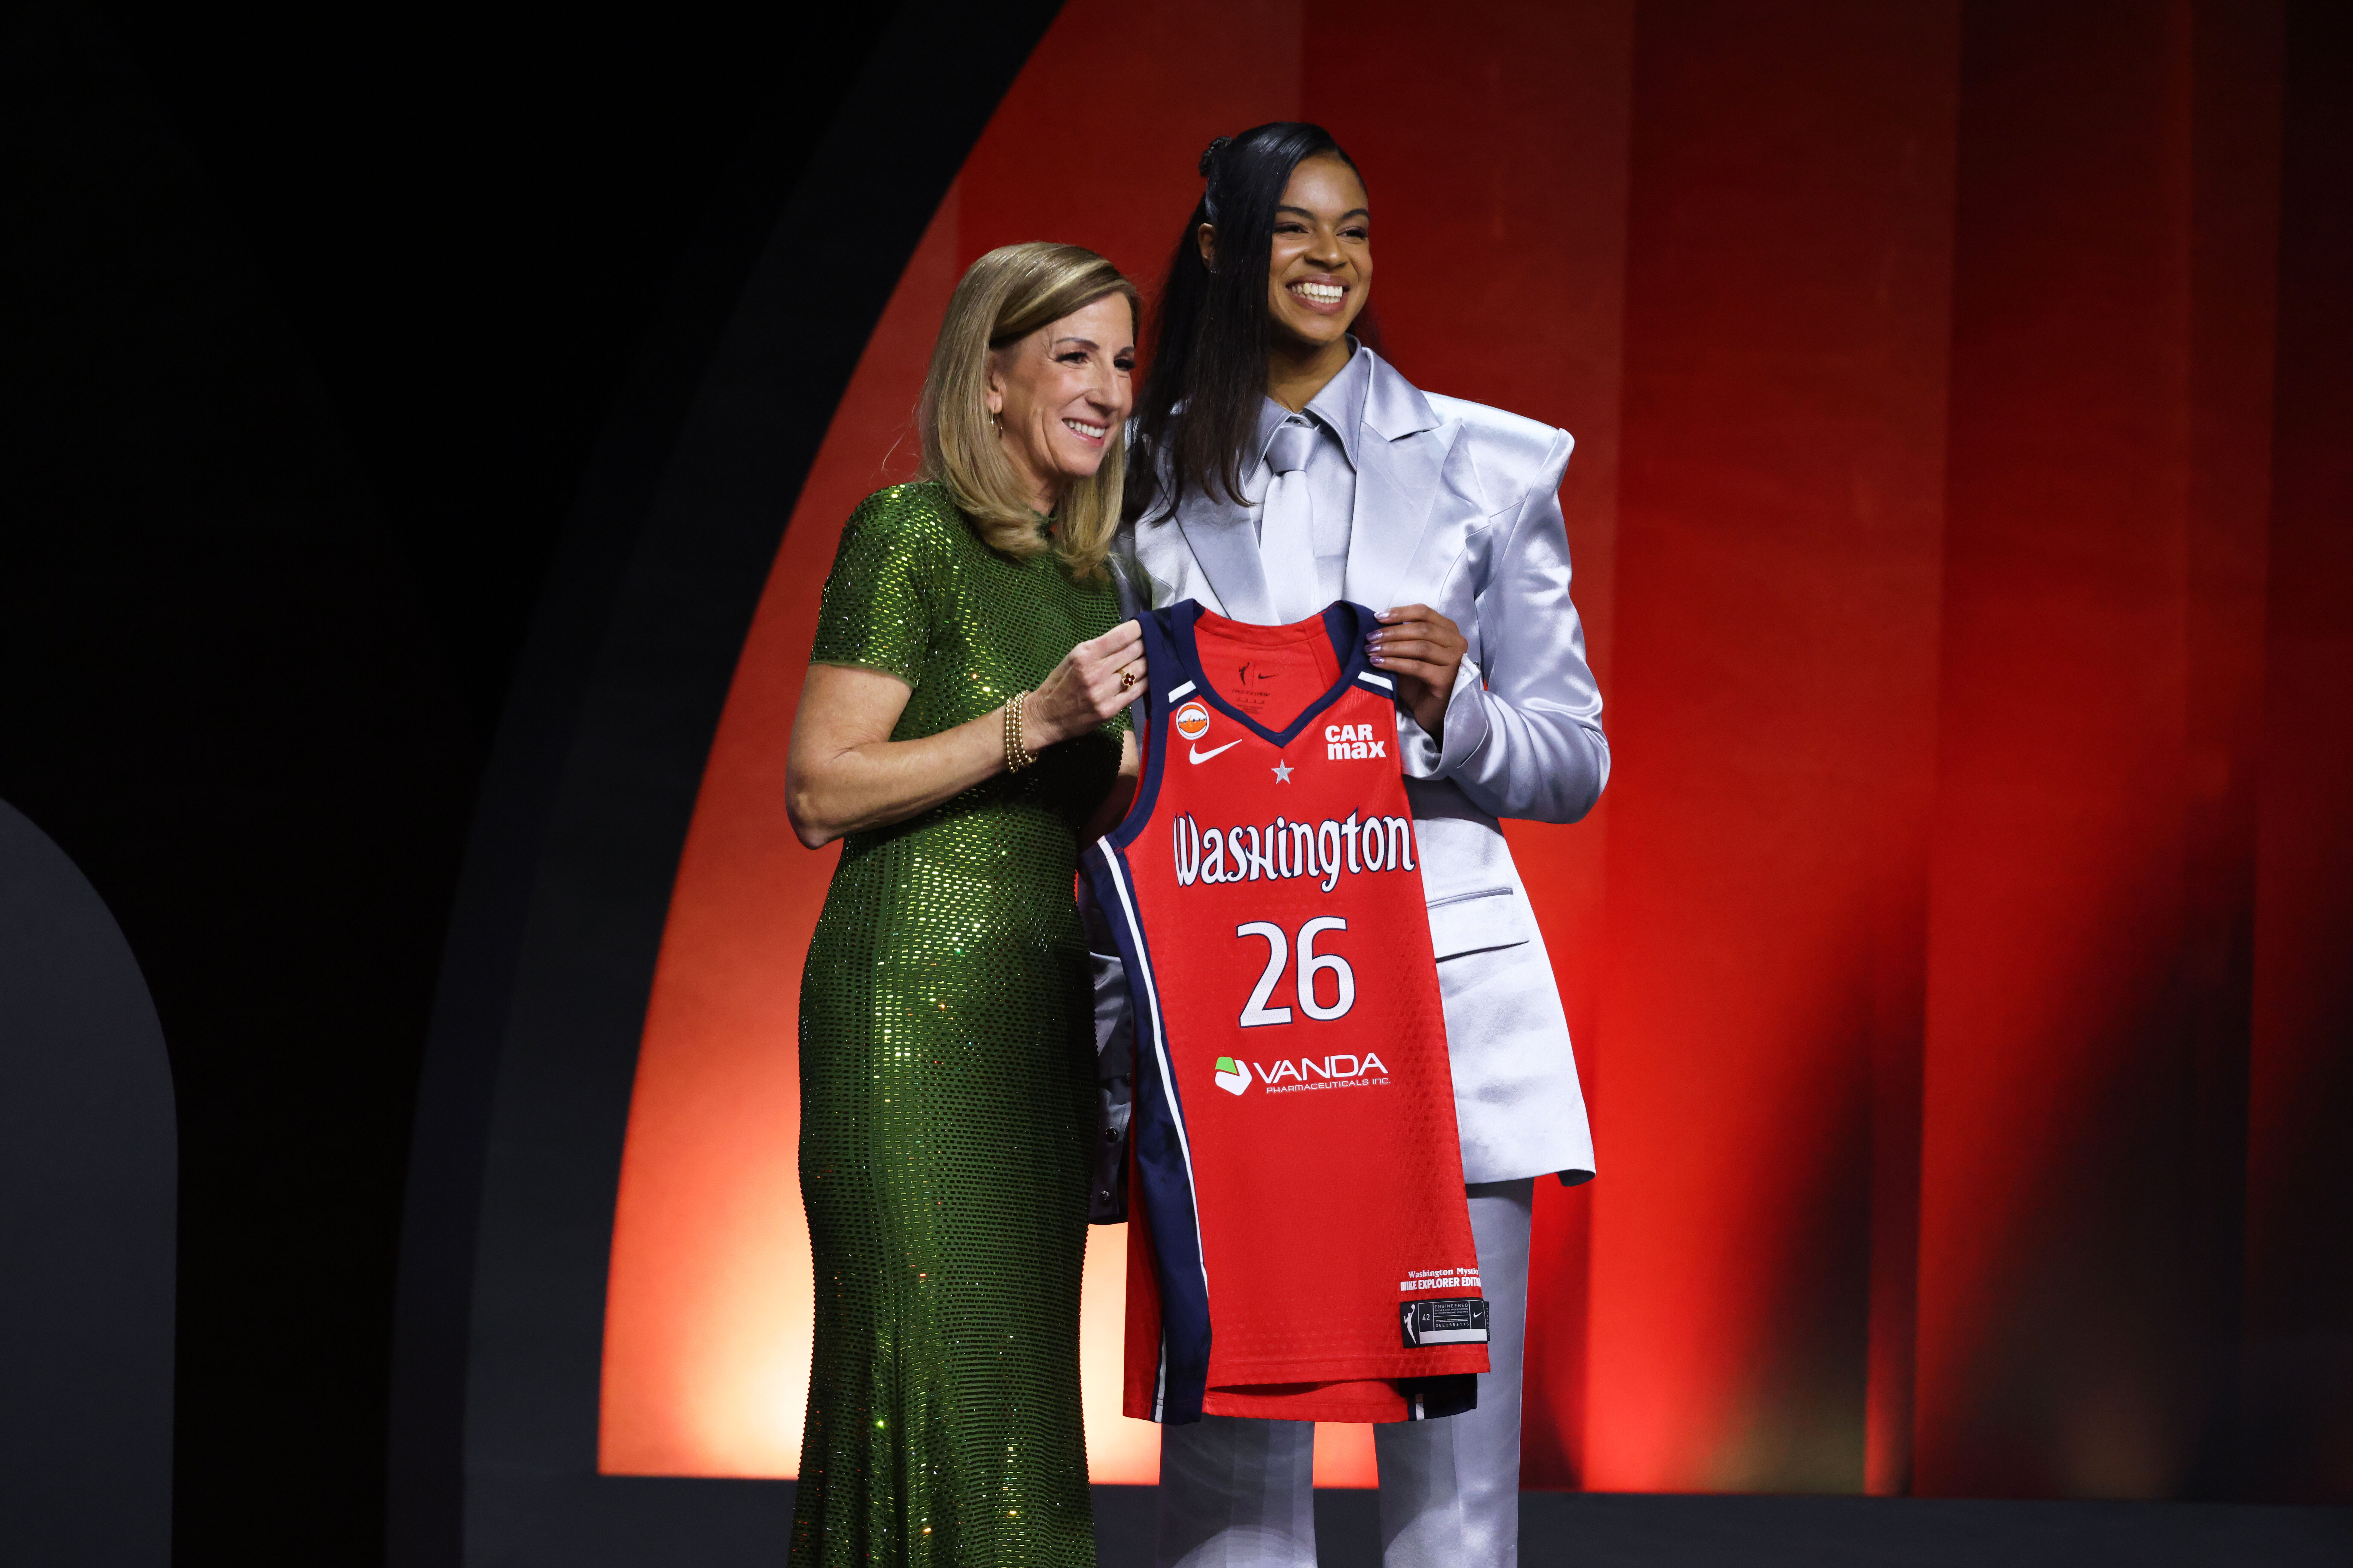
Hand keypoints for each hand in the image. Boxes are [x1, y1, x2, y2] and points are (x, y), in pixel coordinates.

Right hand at [1025, 620, 1146, 747]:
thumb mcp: (1072, 658)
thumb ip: (1098, 649)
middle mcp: (1095, 672)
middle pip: (1134, 652)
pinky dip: (1147, 682)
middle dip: (1147, 643)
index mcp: (1085, 655)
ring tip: (1156, 656)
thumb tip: (1125, 638)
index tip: (1146, 625)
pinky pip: (1136, 692)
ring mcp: (1103, 692)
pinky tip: (1152, 676)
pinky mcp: (1110, 709)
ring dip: (1150, 662)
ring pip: (1139, 671)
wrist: (1045, 717)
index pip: (1121, 636)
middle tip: (1155, 639)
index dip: (1139, 629)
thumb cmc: (1058, 684)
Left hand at [1368, 605, 1464, 737]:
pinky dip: (1395, 663)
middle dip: (1392, 631)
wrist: (1434, 712)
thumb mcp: (1412, 655)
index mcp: (1449, 631)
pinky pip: (1417, 667)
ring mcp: (1454, 661)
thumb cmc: (1421, 682)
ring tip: (1371, 650)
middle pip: (1421, 629)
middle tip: (1370, 637)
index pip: (1424, 612)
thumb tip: (1376, 627)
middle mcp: (1456, 643)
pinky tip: (1378, 663)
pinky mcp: (1446, 680)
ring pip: (1420, 647)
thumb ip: (1402, 639)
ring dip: (1391, 647)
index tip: (1377, 617)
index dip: (1400, 612)